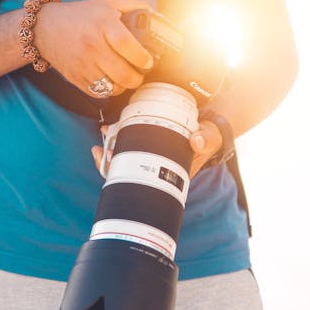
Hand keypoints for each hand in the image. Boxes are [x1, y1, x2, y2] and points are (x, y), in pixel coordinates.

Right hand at [35, 0, 154, 96]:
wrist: (45, 27)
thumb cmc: (79, 15)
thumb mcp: (107, 3)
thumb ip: (133, 6)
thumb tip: (157, 15)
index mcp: (103, 25)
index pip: (127, 46)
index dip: (142, 58)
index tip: (148, 61)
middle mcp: (92, 46)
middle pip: (123, 73)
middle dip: (137, 78)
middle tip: (140, 73)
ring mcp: (83, 64)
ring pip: (112, 87)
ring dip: (124, 86)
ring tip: (126, 77)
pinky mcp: (75, 77)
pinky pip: (98, 92)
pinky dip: (109, 90)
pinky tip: (112, 81)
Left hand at [91, 121, 222, 178]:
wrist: (210, 129)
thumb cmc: (209, 137)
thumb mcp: (210, 137)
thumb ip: (206, 138)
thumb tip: (196, 140)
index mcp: (167, 174)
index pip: (137, 181)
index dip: (117, 174)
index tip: (104, 158)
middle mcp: (156, 168)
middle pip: (125, 173)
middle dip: (107, 162)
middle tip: (99, 148)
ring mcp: (152, 157)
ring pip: (124, 159)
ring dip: (111, 147)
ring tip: (104, 132)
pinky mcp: (150, 145)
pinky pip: (129, 146)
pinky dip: (118, 138)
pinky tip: (110, 129)